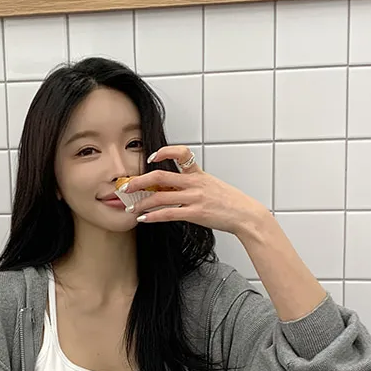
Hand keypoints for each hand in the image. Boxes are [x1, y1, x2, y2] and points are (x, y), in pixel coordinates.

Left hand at [119, 147, 269, 239]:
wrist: (245, 214)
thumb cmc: (229, 202)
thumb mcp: (212, 186)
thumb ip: (192, 184)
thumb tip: (173, 189)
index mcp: (198, 173)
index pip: (180, 153)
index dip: (164, 153)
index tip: (151, 157)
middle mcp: (194, 183)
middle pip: (161, 177)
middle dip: (139, 182)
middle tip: (125, 186)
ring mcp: (194, 198)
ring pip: (161, 197)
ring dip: (142, 203)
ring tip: (130, 208)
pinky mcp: (195, 213)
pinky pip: (168, 214)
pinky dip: (153, 216)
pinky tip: (143, 218)